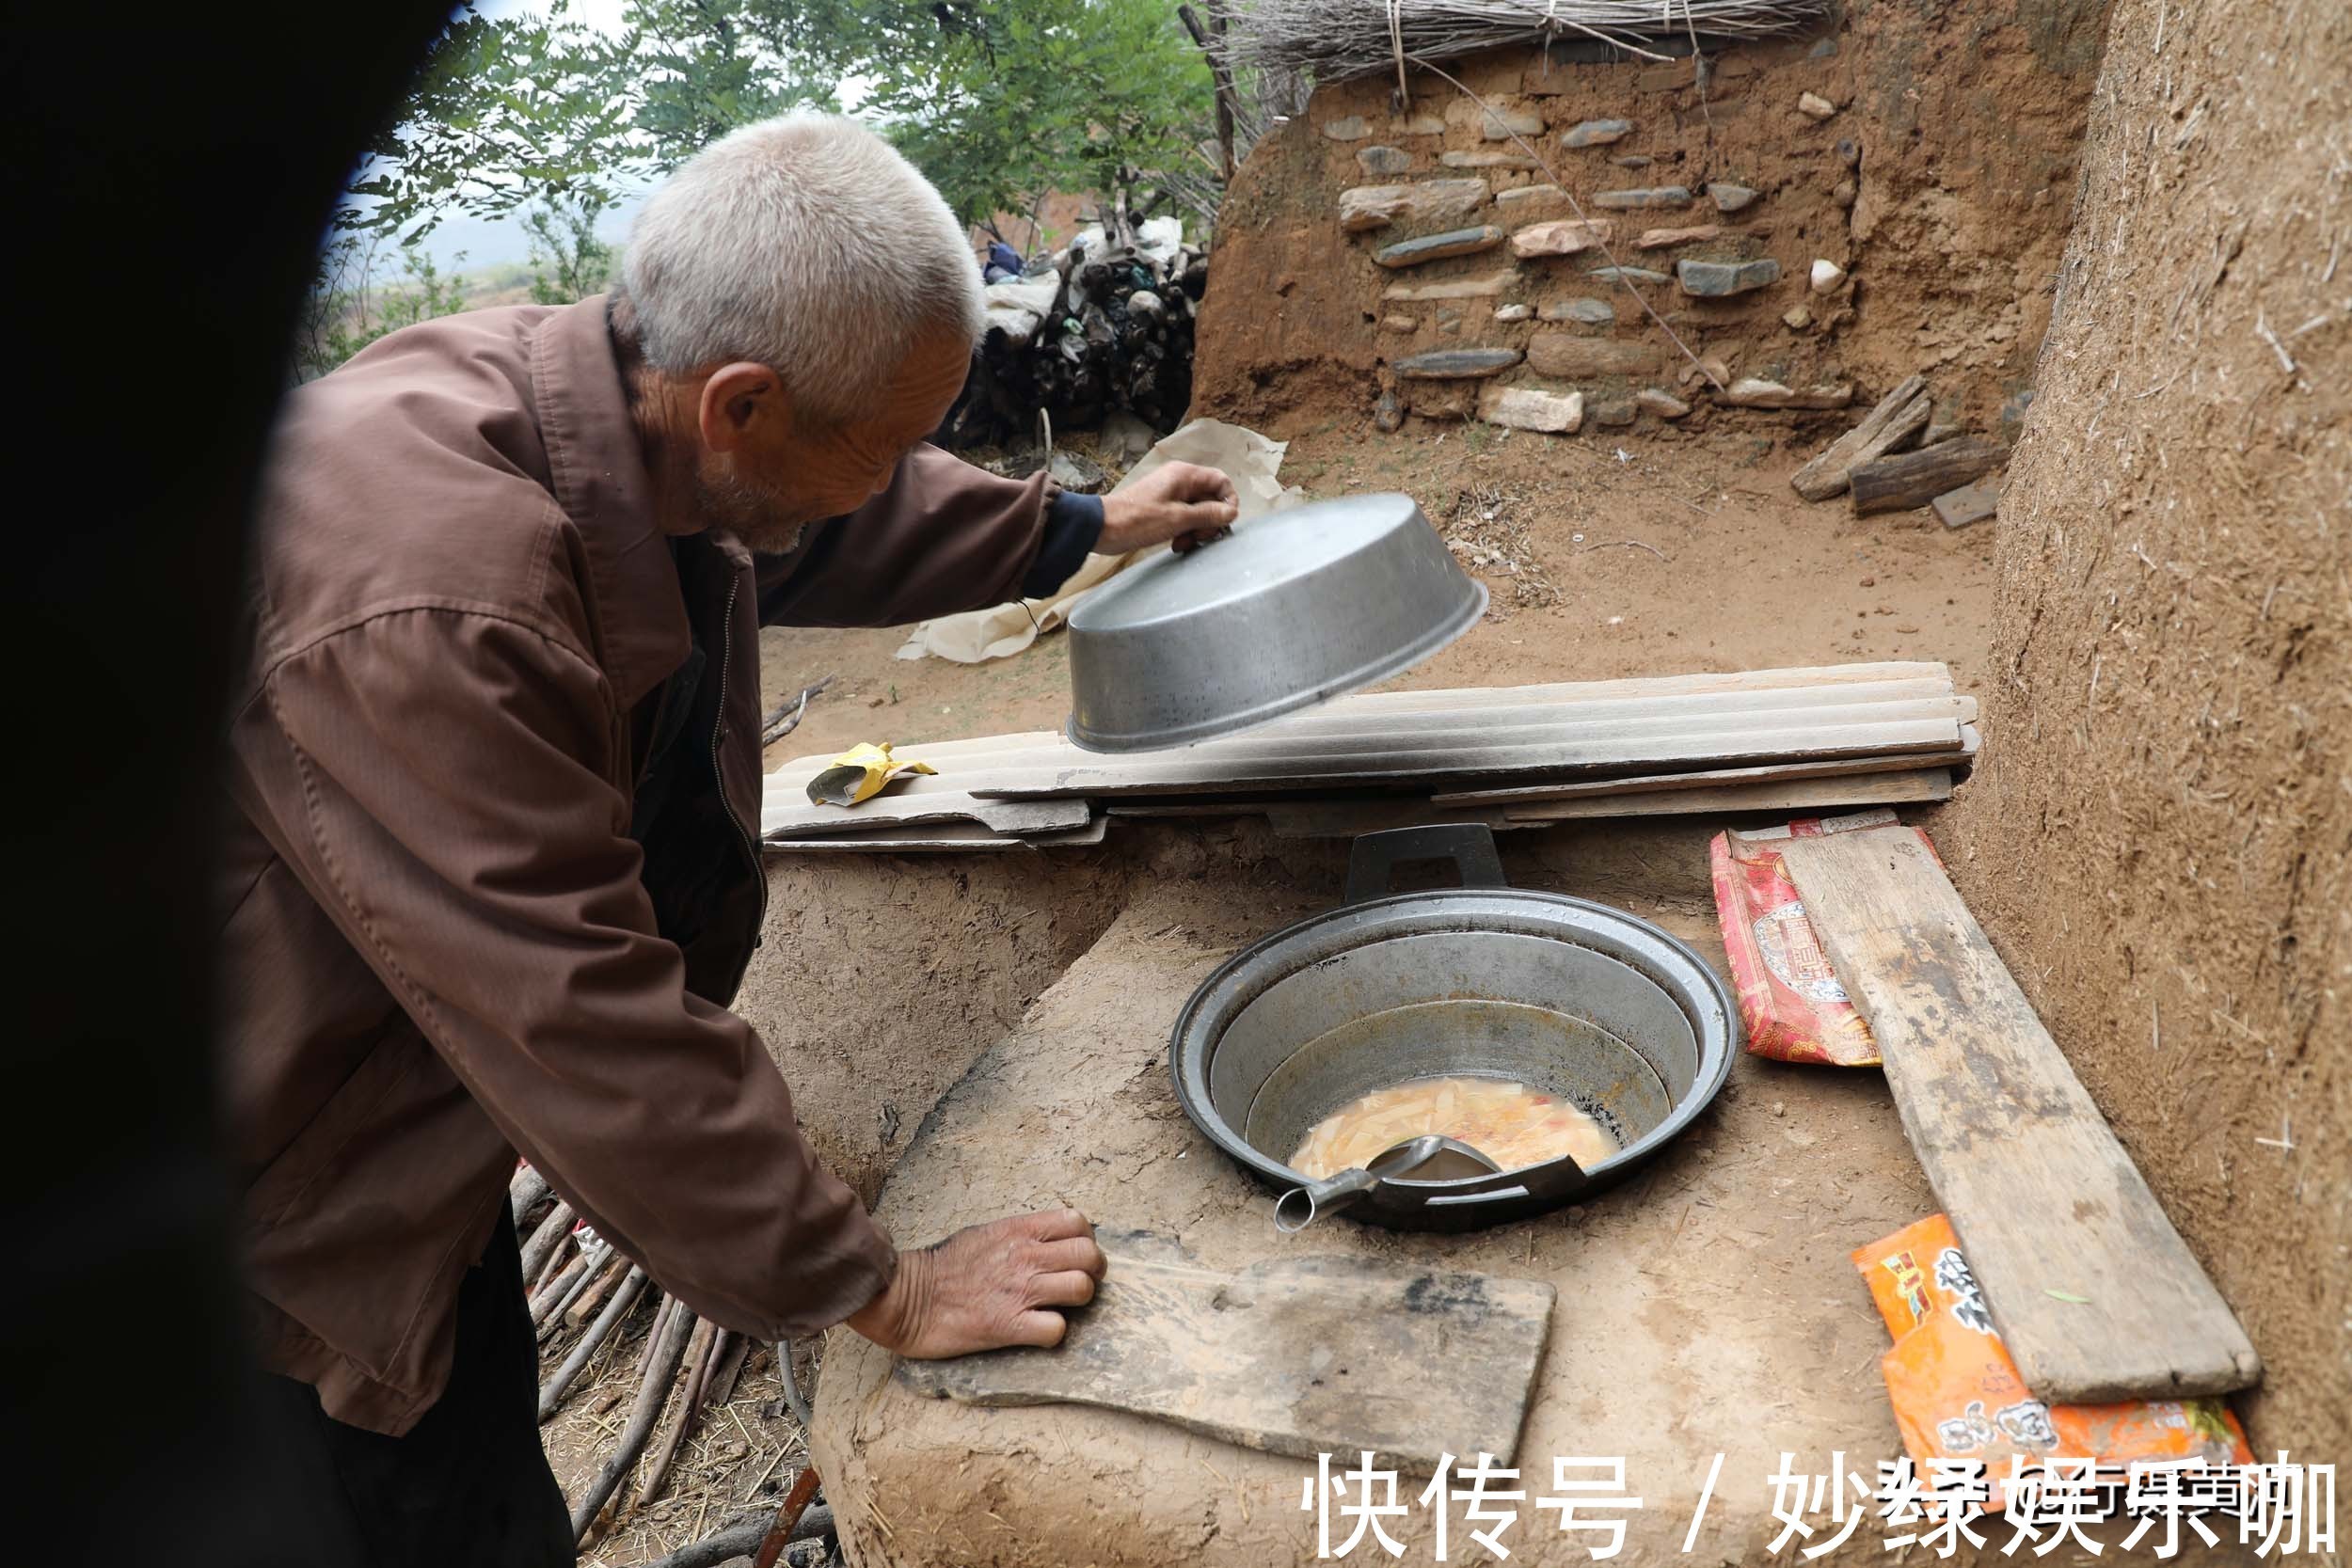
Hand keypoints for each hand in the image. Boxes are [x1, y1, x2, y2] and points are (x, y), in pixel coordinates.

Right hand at [845, 1208, 1107, 1356]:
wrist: (905, 1297)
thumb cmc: (941, 1267)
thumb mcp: (983, 1233)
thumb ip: (1018, 1235)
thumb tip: (1047, 1240)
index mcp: (1018, 1230)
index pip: (1079, 1222)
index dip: (1085, 1241)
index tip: (1074, 1257)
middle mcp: (1024, 1256)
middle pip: (1090, 1256)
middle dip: (1092, 1273)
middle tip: (1076, 1286)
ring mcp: (1019, 1291)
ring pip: (1083, 1289)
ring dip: (1078, 1303)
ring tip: (1059, 1308)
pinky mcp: (1009, 1325)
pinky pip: (1057, 1329)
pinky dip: (1053, 1333)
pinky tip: (1037, 1331)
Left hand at [1097, 460, 1239, 555]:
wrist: (1102, 528)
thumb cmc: (1136, 520)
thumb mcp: (1178, 519)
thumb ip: (1208, 514)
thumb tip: (1231, 512)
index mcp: (1185, 475)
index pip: (1221, 481)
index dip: (1227, 502)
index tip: (1223, 522)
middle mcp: (1179, 481)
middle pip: (1211, 498)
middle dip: (1209, 520)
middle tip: (1199, 538)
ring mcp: (1170, 494)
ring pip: (1198, 511)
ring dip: (1196, 530)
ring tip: (1183, 543)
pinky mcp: (1162, 508)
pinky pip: (1184, 518)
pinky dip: (1184, 531)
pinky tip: (1175, 543)